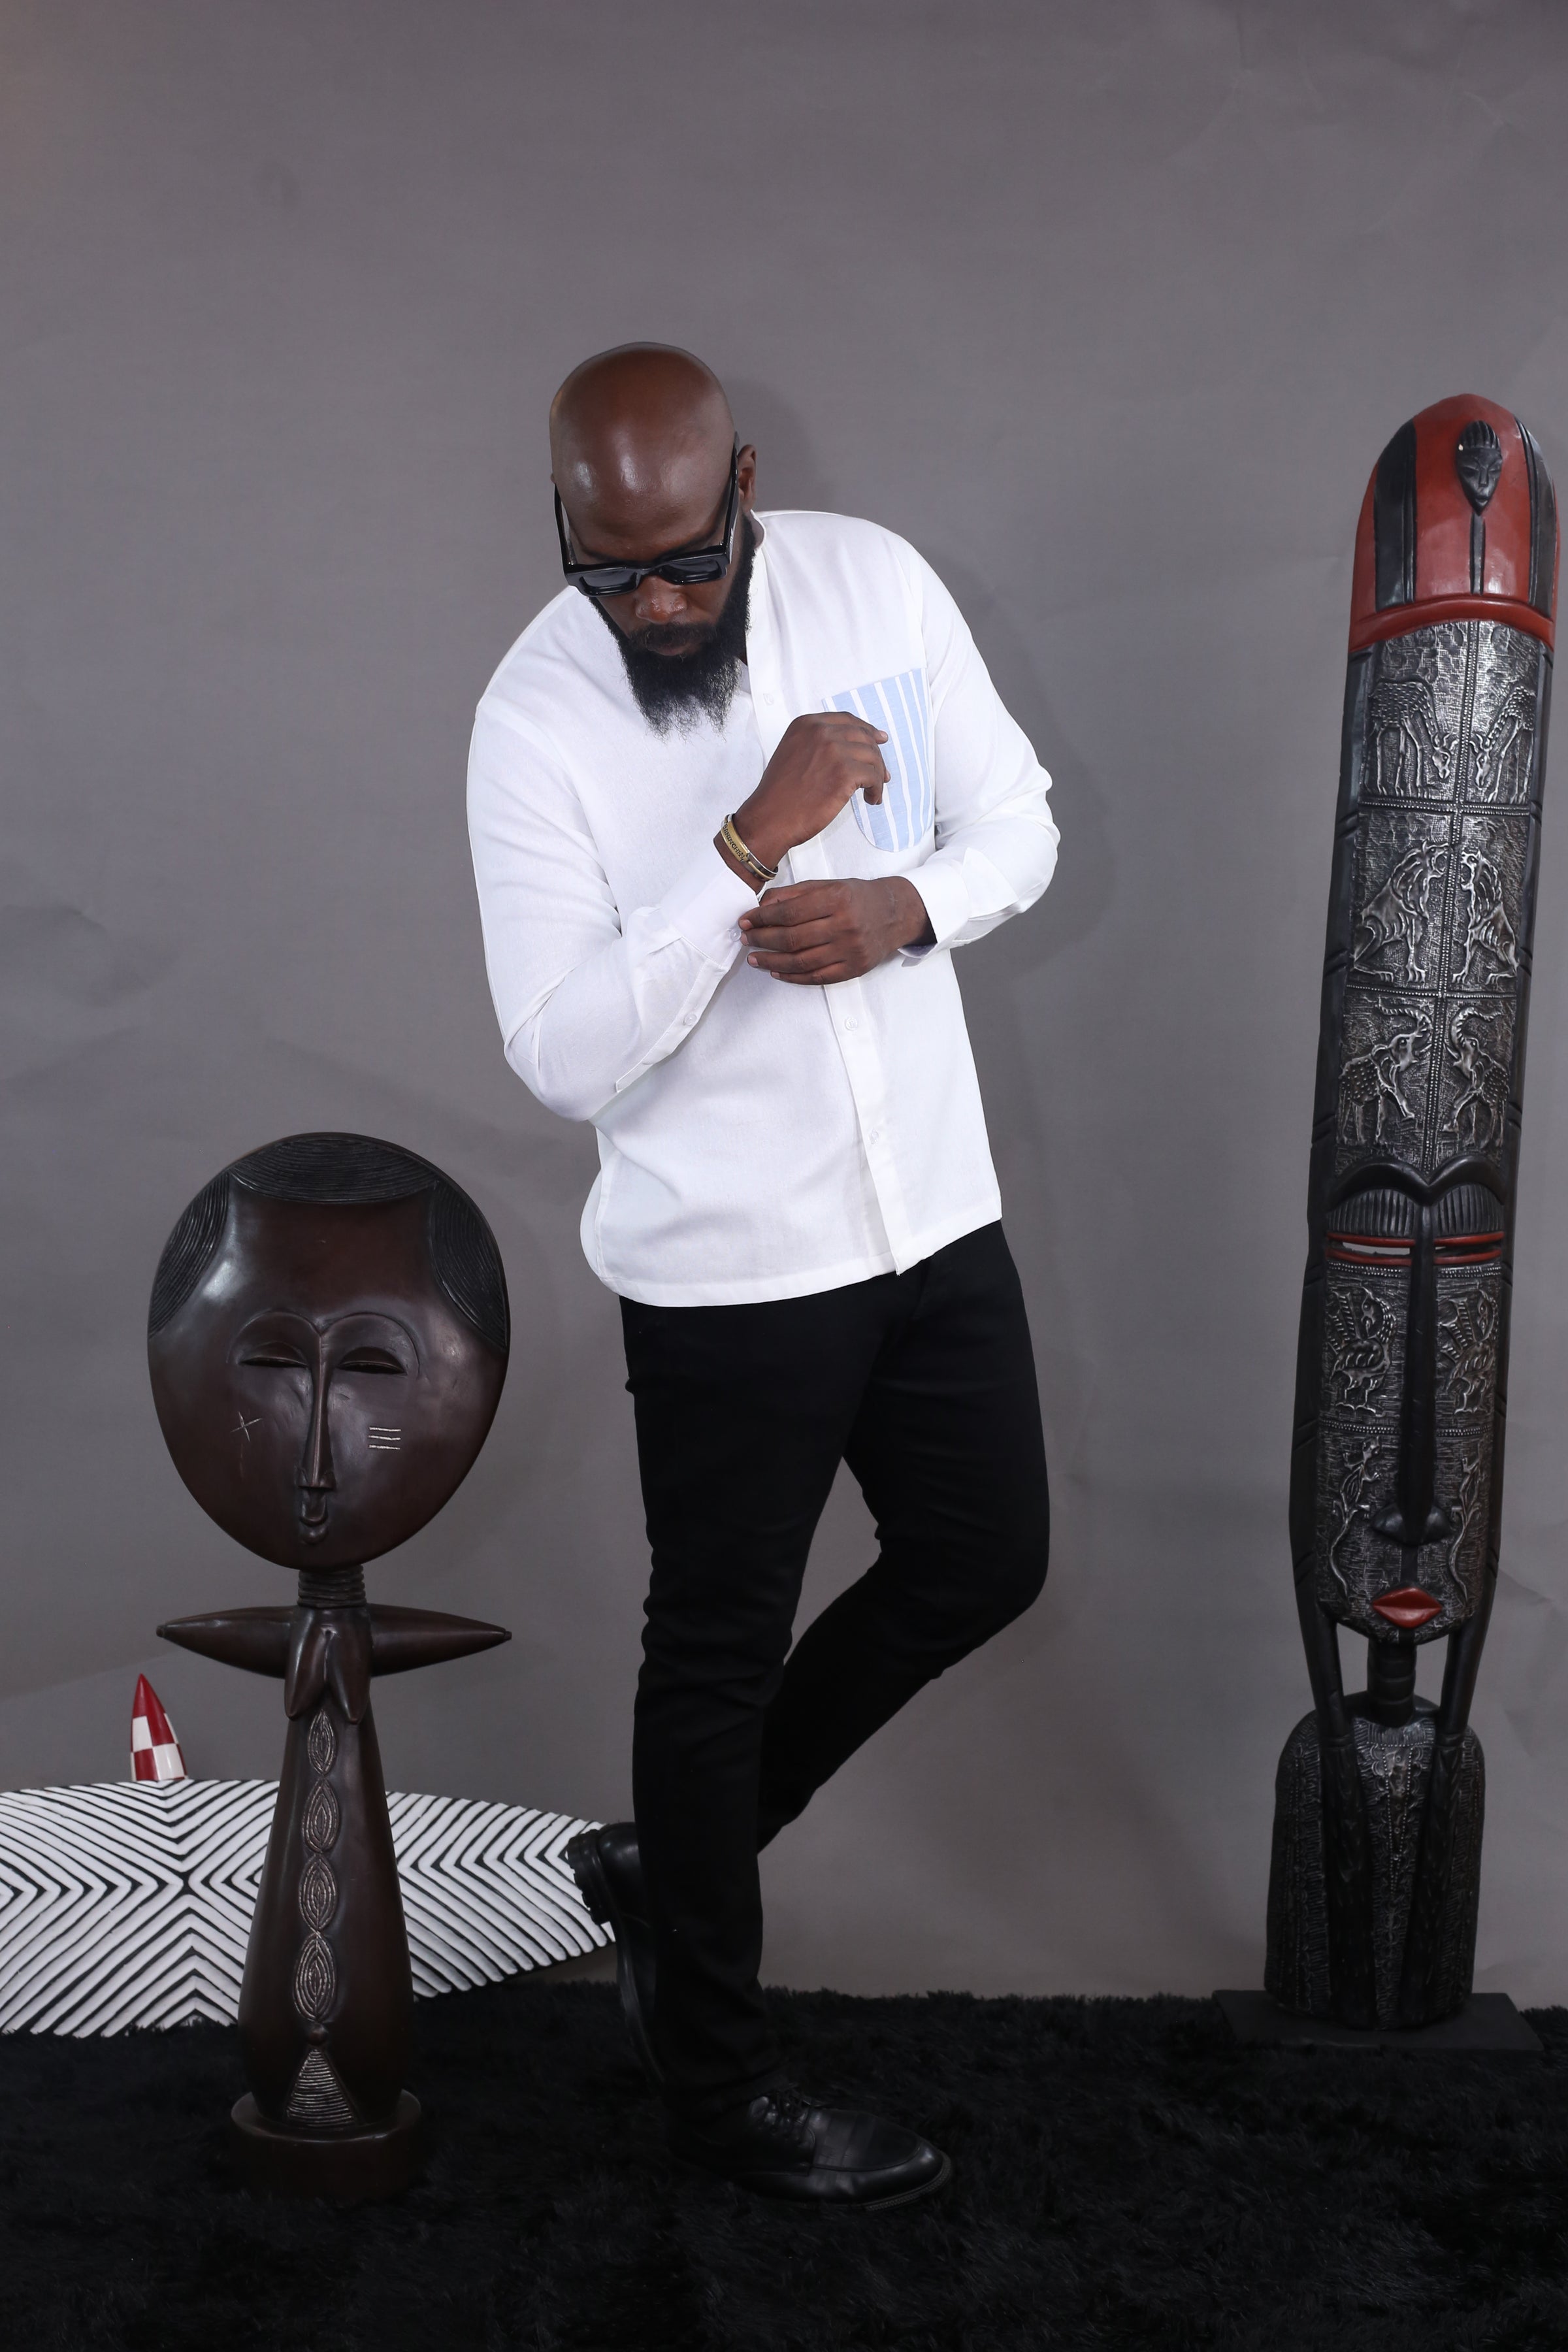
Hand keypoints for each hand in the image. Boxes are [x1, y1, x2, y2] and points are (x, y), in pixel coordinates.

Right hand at [718, 714, 889, 884]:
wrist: (770, 817)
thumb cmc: (780, 793)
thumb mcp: (793, 753)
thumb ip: (817, 744)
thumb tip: (850, 748)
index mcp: (806, 724)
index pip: (847, 720)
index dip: (867, 730)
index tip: (879, 740)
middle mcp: (820, 731)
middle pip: (863, 737)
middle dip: (876, 756)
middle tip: (881, 775)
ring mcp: (833, 750)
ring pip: (872, 756)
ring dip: (877, 775)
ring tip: (872, 792)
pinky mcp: (844, 772)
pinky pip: (873, 775)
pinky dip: (876, 789)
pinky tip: (871, 799)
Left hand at [739, 877, 934, 984]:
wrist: (894, 914)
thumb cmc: (856, 897)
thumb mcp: (828, 886)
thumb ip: (794, 893)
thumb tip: (761, 905)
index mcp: (836, 899)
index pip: (789, 912)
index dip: (762, 918)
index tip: (744, 921)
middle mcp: (844, 925)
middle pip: (792, 938)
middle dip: (762, 939)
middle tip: (745, 939)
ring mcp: (850, 950)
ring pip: (801, 962)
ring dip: (771, 961)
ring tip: (754, 957)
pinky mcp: (854, 969)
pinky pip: (816, 977)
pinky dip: (792, 977)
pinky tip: (776, 971)